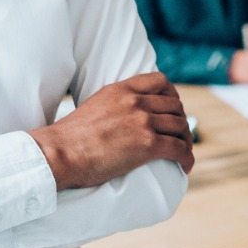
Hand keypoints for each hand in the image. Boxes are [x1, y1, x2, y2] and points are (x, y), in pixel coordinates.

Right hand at [29, 73, 193, 190]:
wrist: (61, 153)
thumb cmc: (69, 138)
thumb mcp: (94, 106)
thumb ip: (112, 105)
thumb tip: (117, 119)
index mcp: (121, 89)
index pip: (160, 81)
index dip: (172, 94)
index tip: (173, 107)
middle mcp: (136, 101)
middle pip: (174, 105)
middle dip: (180, 120)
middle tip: (179, 134)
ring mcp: (143, 122)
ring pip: (180, 126)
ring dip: (186, 139)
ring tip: (183, 151)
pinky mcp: (148, 145)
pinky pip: (178, 148)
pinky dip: (186, 157)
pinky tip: (185, 165)